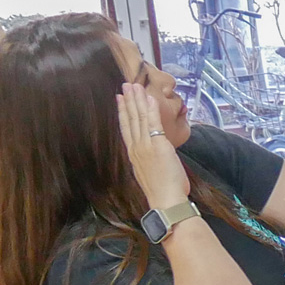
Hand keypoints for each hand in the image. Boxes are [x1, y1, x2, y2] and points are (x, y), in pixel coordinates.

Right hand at [118, 80, 189, 211]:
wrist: (165, 199)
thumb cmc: (162, 190)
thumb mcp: (150, 171)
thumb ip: (149, 158)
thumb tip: (155, 152)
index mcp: (133, 154)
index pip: (125, 128)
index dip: (122, 112)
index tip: (119, 99)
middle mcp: (136, 148)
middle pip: (130, 119)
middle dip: (128, 100)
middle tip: (126, 85)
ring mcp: (145, 146)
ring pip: (139, 118)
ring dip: (138, 100)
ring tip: (135, 86)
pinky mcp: (158, 145)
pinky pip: (153, 123)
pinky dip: (151, 110)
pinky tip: (149, 98)